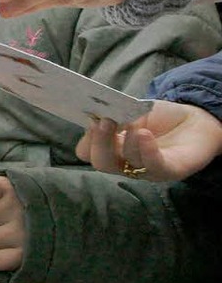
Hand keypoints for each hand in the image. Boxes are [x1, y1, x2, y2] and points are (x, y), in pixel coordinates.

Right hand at [76, 103, 221, 181]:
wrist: (194, 120)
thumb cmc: (158, 117)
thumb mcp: (129, 111)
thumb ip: (112, 116)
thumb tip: (93, 120)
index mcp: (111, 150)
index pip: (87, 152)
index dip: (87, 138)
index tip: (92, 118)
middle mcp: (125, 164)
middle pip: (101, 162)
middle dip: (99, 142)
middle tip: (104, 121)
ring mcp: (146, 170)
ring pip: (125, 162)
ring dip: (127, 139)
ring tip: (133, 122)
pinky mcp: (170, 171)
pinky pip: (153, 166)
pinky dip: (145, 149)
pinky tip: (144, 134)